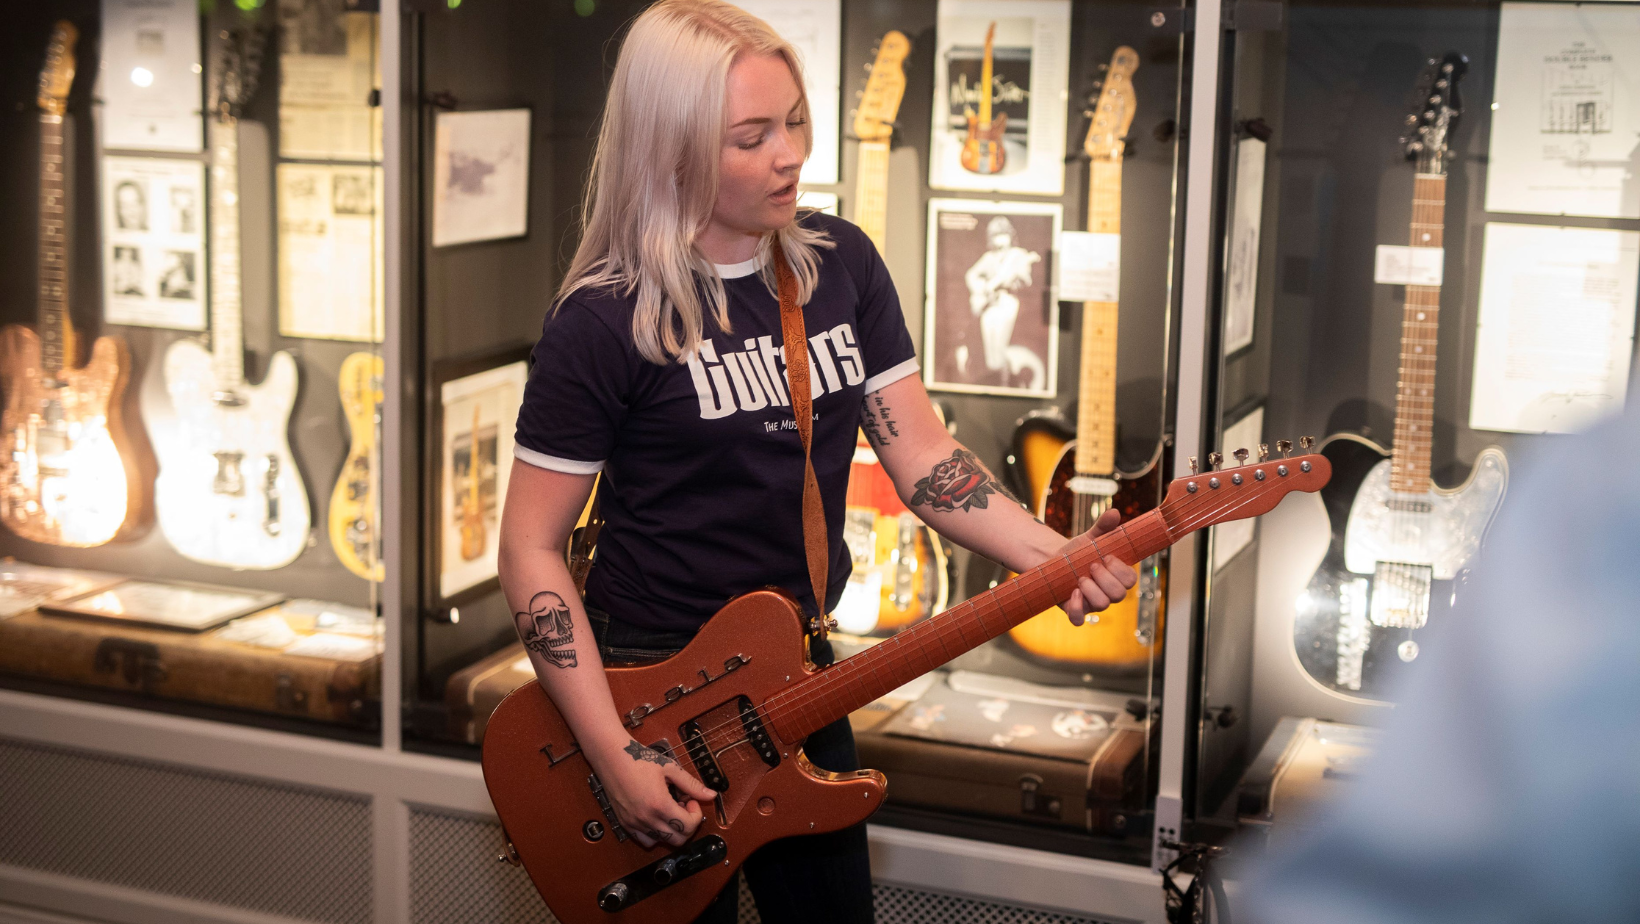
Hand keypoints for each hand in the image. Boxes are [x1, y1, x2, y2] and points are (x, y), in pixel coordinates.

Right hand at [586, 737, 717, 849]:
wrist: (612, 757)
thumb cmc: (639, 759)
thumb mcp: (670, 768)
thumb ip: (692, 784)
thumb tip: (711, 795)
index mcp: (660, 805)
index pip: (688, 826)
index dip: (696, 814)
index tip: (691, 800)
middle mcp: (647, 819)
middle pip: (678, 839)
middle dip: (687, 825)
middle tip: (683, 806)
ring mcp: (635, 823)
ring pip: (662, 841)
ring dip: (671, 830)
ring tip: (669, 810)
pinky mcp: (625, 823)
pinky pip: (645, 840)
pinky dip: (655, 834)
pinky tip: (656, 816)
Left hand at [1058, 507, 1137, 626]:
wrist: (1053, 561)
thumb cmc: (1078, 552)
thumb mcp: (1090, 537)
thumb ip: (1104, 527)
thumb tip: (1114, 512)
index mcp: (1116, 576)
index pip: (1130, 580)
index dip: (1120, 570)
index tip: (1106, 556)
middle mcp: (1107, 592)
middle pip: (1119, 595)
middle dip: (1105, 578)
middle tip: (1091, 565)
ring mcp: (1092, 603)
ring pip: (1102, 605)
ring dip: (1091, 589)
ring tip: (1079, 577)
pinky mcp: (1074, 610)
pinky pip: (1079, 619)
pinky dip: (1077, 608)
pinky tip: (1072, 593)